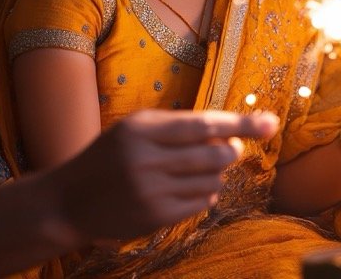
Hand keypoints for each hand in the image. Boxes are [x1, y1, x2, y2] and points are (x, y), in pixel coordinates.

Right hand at [47, 109, 278, 243]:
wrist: (69, 201)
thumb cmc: (110, 157)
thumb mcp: (135, 129)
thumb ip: (179, 127)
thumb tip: (235, 133)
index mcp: (141, 130)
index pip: (204, 124)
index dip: (241, 123)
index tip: (271, 122)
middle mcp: (145, 160)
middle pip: (216, 154)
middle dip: (230, 150)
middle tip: (227, 148)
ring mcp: (150, 191)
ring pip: (212, 180)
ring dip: (215, 173)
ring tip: (192, 169)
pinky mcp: (155, 217)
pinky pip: (201, 202)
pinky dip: (204, 193)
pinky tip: (184, 189)